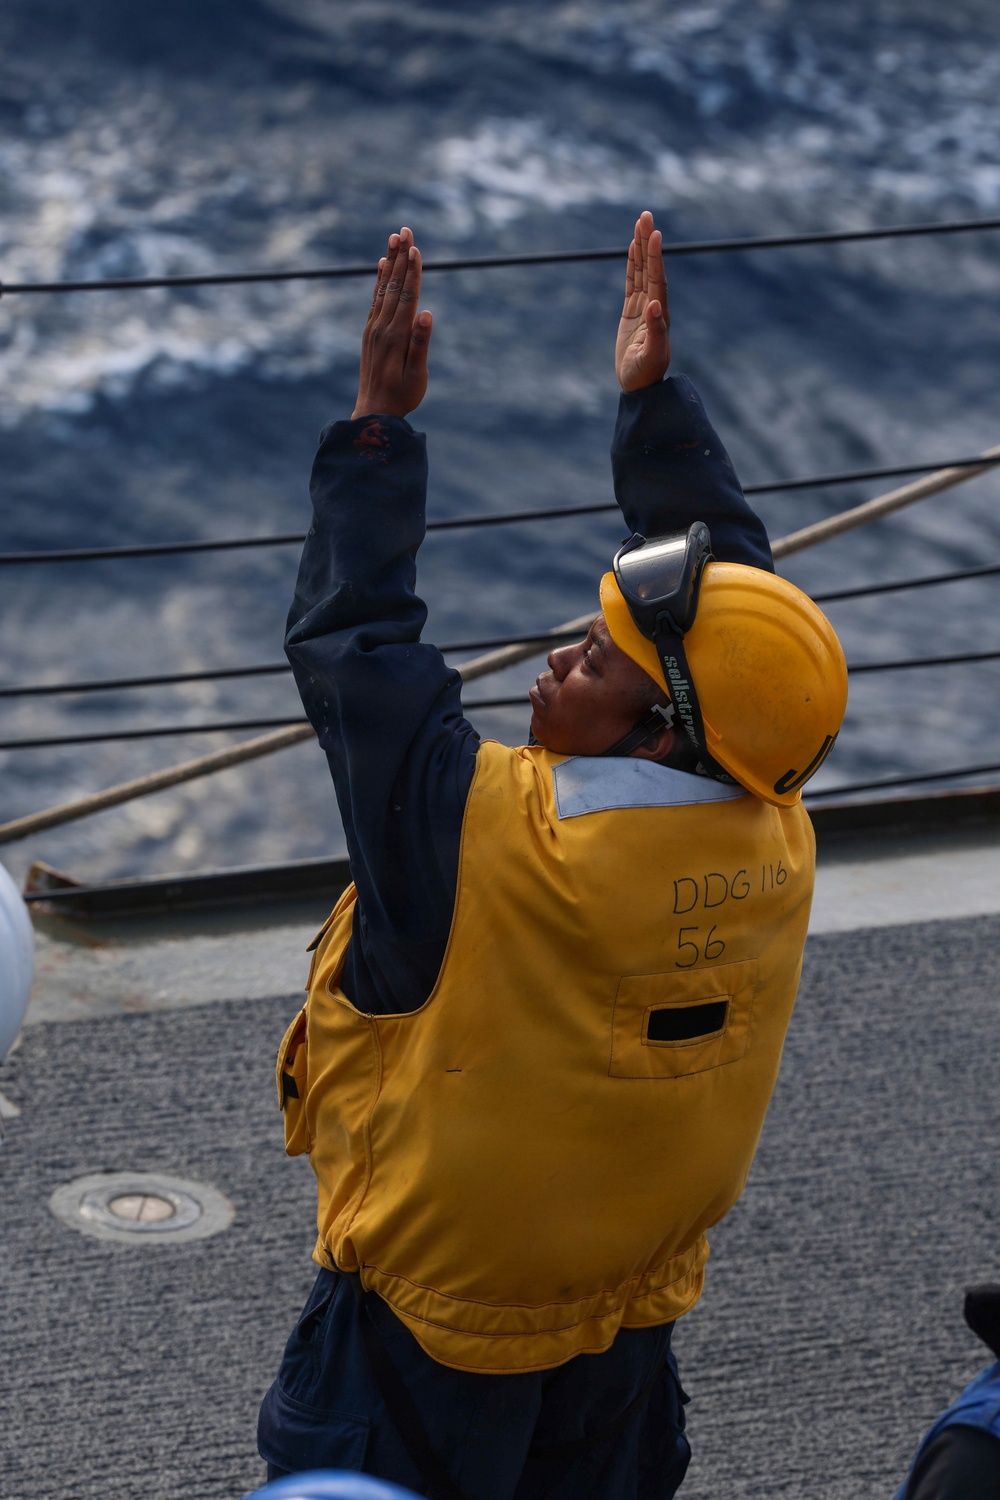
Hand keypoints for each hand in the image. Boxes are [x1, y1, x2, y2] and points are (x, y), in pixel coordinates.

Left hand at [352, 226, 432, 419]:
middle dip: (400, 257)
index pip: (406, 296)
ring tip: (394, 239)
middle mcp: (382, 327)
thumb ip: (421, 343)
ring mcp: (373, 328)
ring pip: (383, 288)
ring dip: (389, 262)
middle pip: (393, 285)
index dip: (412, 271)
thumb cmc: (402, 396)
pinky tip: (381, 265)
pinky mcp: (370, 332)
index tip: (415, 247)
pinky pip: (375, 299)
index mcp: (396, 335)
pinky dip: (379, 280)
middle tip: (404, 230)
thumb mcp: (417, 375)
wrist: (373, 412)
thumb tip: (426, 313)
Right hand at [615, 211, 670, 392]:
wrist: (640, 386)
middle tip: (645, 216)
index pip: (658, 279)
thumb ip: (655, 331)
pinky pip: (632, 282)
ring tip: (640, 223)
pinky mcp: (632, 311)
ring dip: (640, 247)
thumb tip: (653, 305)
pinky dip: (632, 264)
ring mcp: (642, 307)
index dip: (655, 257)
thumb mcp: (651, 356)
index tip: (654, 234)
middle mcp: (653, 305)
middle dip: (647, 242)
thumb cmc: (646, 374)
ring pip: (641, 271)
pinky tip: (632, 248)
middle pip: (650, 268)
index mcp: (659, 314)